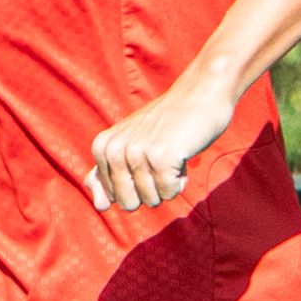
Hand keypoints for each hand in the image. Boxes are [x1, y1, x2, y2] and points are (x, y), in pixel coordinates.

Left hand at [84, 69, 242, 214]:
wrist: (200, 94)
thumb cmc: (166, 124)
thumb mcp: (130, 145)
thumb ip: (108, 176)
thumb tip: (100, 207)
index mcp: (102, 148)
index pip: (113, 198)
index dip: (136, 185)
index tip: (145, 157)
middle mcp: (114, 150)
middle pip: (128, 204)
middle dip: (149, 190)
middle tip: (159, 159)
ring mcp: (137, 153)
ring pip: (151, 200)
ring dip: (168, 183)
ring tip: (172, 154)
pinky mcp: (161, 157)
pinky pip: (169, 193)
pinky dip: (180, 181)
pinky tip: (181, 156)